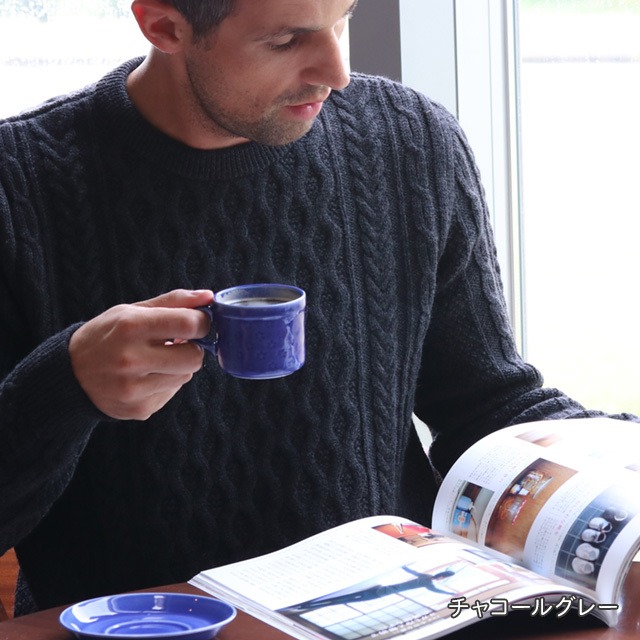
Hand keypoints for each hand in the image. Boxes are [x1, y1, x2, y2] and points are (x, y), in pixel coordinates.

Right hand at [69, 289, 213, 420]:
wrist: (70, 374)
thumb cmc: (106, 336)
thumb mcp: (132, 310)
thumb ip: (173, 301)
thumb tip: (209, 296)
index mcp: (130, 327)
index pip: (188, 324)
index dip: (202, 322)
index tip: (198, 322)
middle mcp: (131, 360)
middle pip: (194, 357)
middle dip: (193, 348)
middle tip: (177, 343)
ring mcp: (134, 389)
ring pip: (186, 376)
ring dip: (179, 366)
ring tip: (155, 360)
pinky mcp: (139, 409)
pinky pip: (172, 393)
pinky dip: (166, 382)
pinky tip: (145, 377)